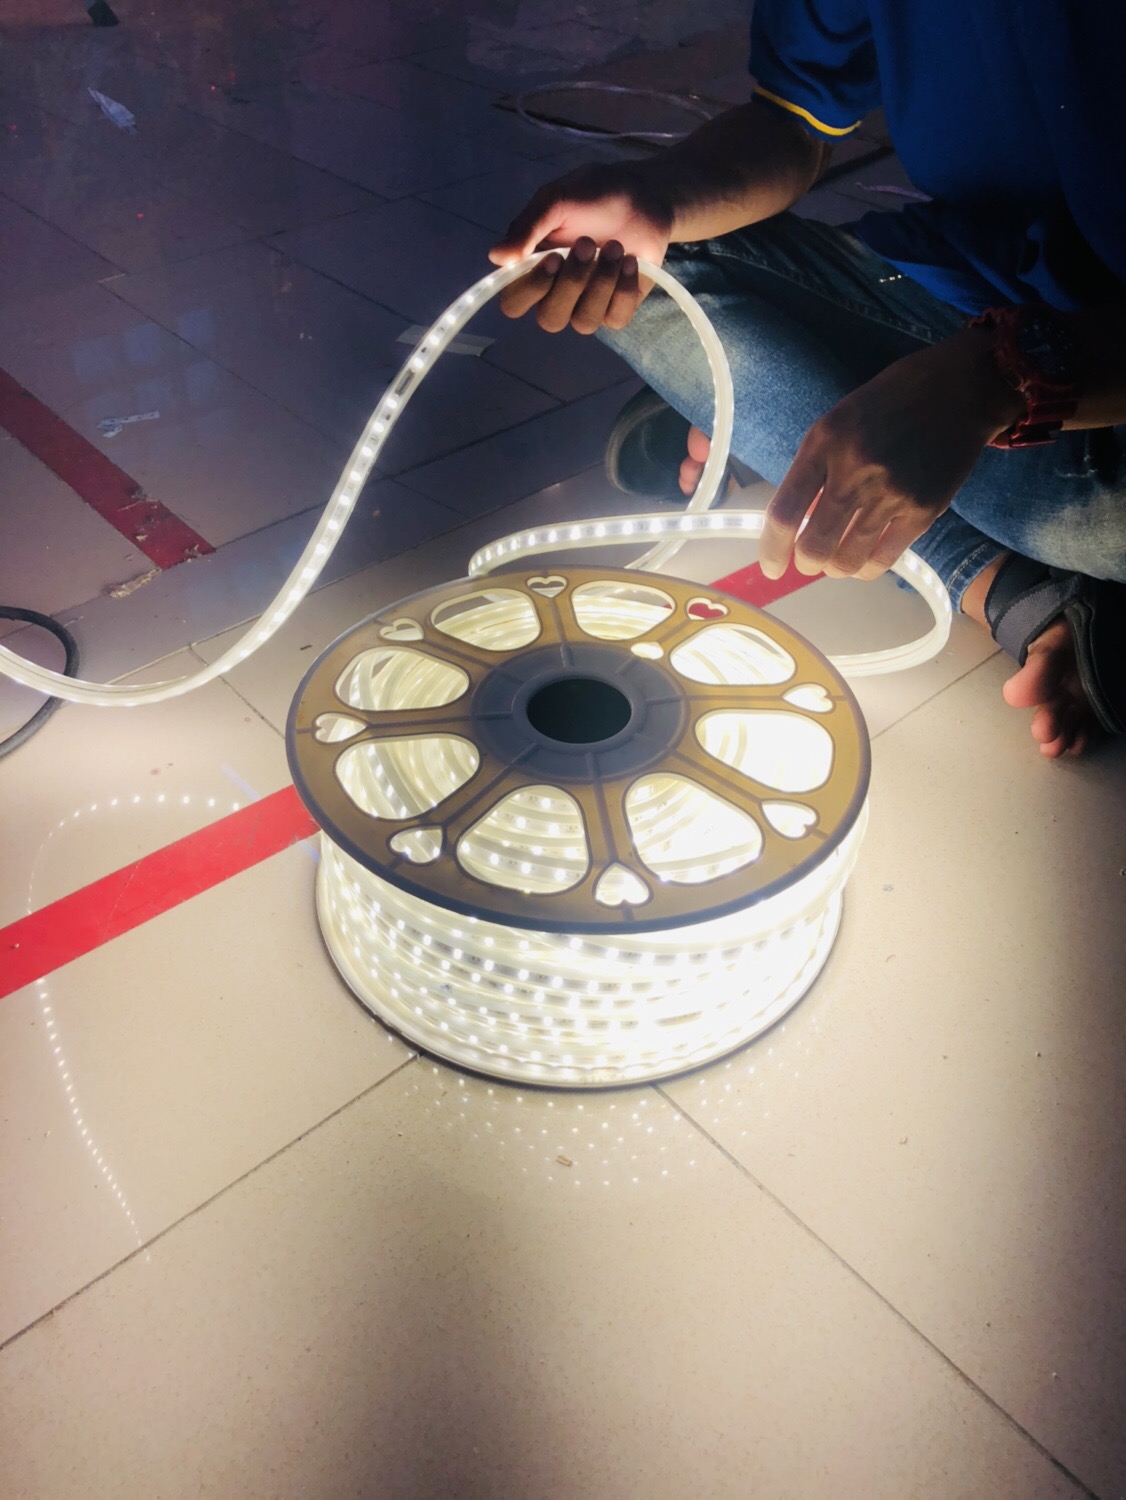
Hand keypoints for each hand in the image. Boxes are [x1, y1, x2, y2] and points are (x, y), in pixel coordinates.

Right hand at [487, 163, 672, 333]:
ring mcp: (587, 305)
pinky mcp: (616, 308)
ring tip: (616, 246)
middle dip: (572, 282)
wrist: (643, 196)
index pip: (513, 302)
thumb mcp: (556, 200)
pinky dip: (623, 291)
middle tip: (588, 243)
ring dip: (601, 283)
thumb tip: (495, 257)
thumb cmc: (594, 195)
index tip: (553, 257)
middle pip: (549, 319)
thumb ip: (527, 228)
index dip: (531, 288)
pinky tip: (630, 262)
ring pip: (583, 322)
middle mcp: (555, 294)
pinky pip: (614, 320)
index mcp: (532, 270)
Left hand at [758, 329, 1023, 578]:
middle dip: (806, 562)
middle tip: (808, 560)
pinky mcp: (923, 509)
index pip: (784, 511)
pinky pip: (883, 558)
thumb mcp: (838, 421)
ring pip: (847, 559)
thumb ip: (815, 467)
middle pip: (814, 545)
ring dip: (835, 568)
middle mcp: (855, 468)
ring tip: (836, 562)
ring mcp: (891, 492)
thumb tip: (796, 522)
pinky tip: (863, 562)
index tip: (770, 567)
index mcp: (825, 442)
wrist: (960, 389)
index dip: (771, 549)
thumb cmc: (890, 403)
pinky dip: (866, 568)